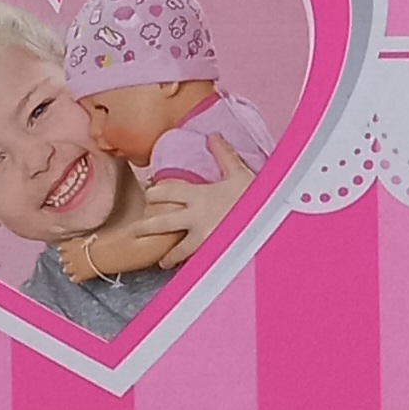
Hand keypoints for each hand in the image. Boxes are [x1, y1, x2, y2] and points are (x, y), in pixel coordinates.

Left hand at [59, 236, 98, 283]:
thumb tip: (78, 239)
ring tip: (67, 270)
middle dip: (63, 260)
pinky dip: (74, 279)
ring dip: (67, 269)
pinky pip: (74, 279)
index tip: (61, 249)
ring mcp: (74, 267)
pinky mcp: (80, 276)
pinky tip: (74, 279)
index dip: (61, 248)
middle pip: (62, 259)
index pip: (61, 247)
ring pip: (66, 270)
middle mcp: (69, 256)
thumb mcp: (86, 237)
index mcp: (70, 245)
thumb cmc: (96, 243)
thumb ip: (79, 239)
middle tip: (65, 261)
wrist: (101, 255)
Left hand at [138, 135, 253, 264]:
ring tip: (162, 262)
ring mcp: (204, 238)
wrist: (272, 224)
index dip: (154, 192)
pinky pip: (198, 262)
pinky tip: (188, 274)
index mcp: (198, 195)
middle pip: (162, 221)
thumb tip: (214, 135)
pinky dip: (191, 267)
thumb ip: (224, 155)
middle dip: (147, 226)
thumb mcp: (239, 174)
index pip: (165, 191)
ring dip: (169, 255)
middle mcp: (196, 217)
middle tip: (136, 230)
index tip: (148, 193)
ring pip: (178, 248)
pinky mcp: (215, 255)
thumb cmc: (256, 199)